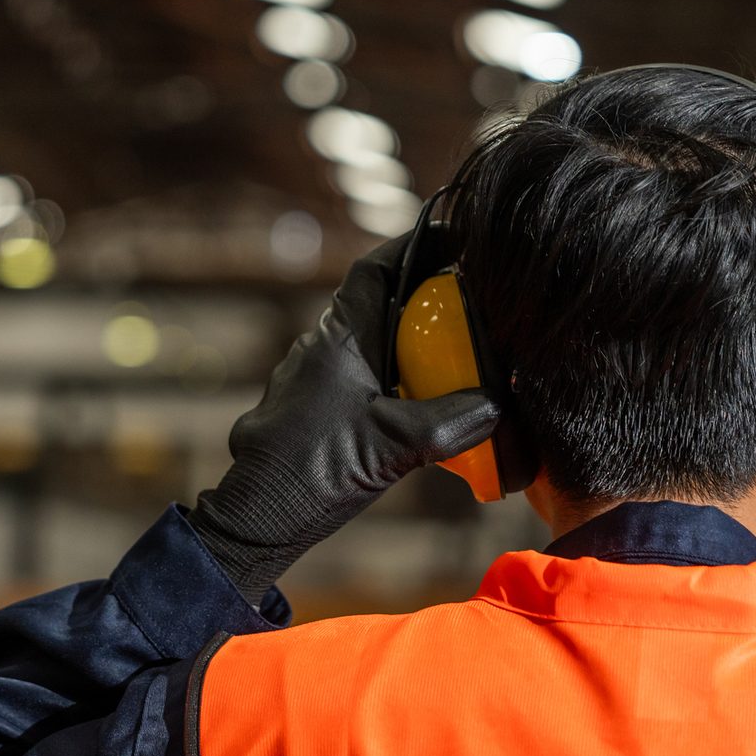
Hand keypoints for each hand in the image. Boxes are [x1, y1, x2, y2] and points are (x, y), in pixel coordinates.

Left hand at [190, 233, 499, 601]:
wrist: (258, 518)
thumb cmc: (317, 472)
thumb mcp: (398, 445)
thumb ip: (454, 421)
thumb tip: (496, 404)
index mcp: (338, 339)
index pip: (374, 272)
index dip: (411, 248)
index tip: (447, 237)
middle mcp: (317, 349)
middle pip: (373, 305)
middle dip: (417, 300)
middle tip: (461, 303)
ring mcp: (307, 380)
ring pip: (363, 345)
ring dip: (401, 345)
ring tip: (445, 358)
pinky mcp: (305, 411)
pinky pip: (354, 380)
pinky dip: (385, 382)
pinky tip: (410, 409)